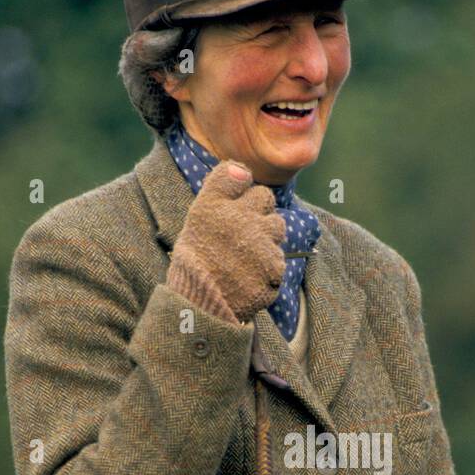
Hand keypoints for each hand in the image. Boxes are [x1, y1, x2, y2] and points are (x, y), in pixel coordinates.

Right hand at [168, 161, 286, 322]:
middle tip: (241, 238)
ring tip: (245, 260)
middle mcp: (240, 219)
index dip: (244, 195)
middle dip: (259, 216)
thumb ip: (221, 188)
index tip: (234, 211)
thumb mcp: (198, 218)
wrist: (199, 304)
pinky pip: (279, 261)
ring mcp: (260, 245)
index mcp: (216, 205)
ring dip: (267, 241)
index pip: (245, 181)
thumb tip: (243, 169)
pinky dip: (268, 271)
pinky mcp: (274, 270)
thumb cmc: (196, 259)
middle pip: (267, 202)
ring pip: (277, 229)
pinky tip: (249, 278)